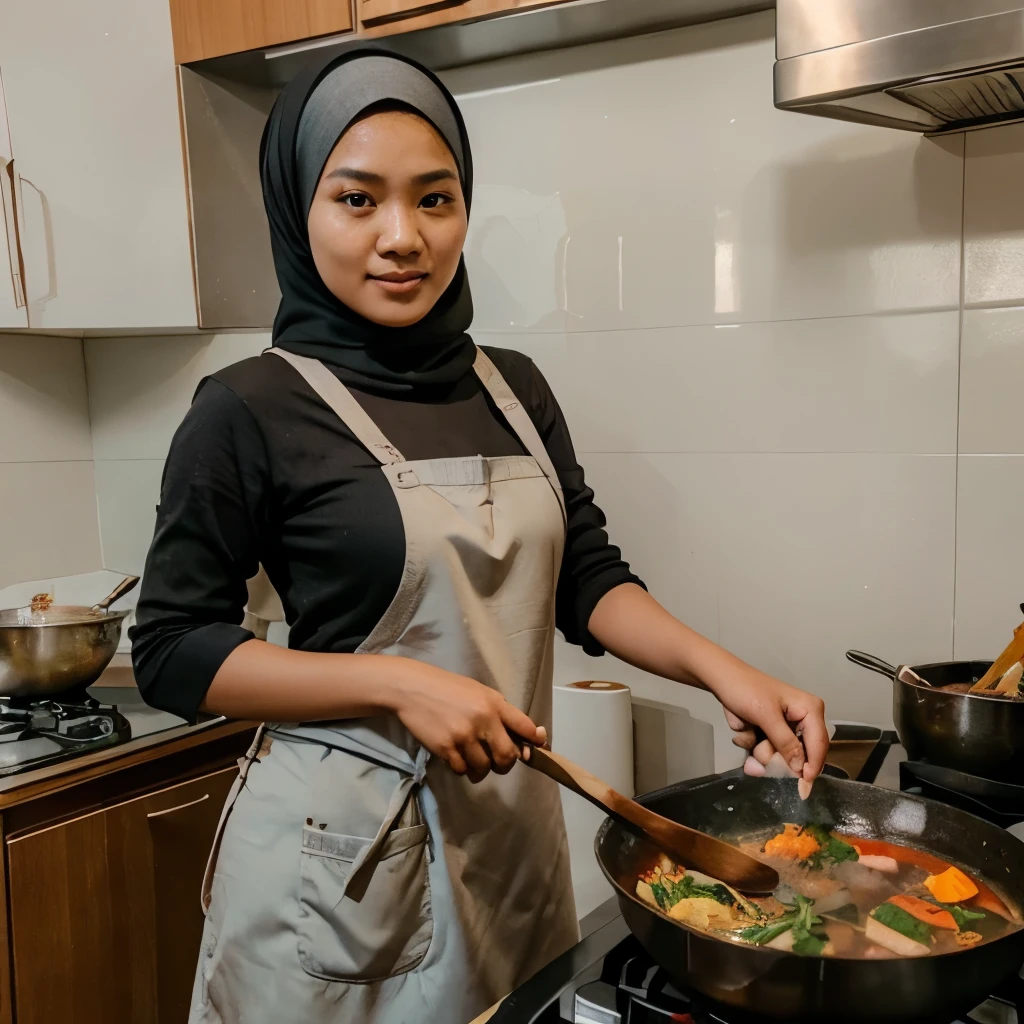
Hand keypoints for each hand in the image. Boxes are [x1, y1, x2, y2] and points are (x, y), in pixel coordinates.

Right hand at [388, 660, 544, 782]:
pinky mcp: (446, 748)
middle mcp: (483, 720)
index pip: (524, 726)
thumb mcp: (478, 691)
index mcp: (494, 703)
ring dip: (480, 768)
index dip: (535, 741)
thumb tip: (520, 736)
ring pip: (484, 768)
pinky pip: (462, 770)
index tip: (537, 748)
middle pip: (508, 756)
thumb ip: (499, 710)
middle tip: (498, 762)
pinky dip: (462, 767)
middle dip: (506, 764)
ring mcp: (464, 736)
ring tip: (472, 758)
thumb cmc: (448, 688)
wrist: (412, 688)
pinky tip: (456, 755)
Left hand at [713, 668, 826, 780]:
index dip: (812, 768)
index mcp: (810, 710)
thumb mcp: (766, 715)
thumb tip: (801, 769)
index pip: (819, 745)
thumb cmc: (745, 690)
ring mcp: (785, 727)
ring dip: (760, 749)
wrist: (720, 678)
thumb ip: (785, 742)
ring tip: (747, 730)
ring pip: (779, 756)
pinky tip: (742, 728)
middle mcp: (802, 719)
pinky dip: (752, 744)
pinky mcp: (770, 731)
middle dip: (775, 755)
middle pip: (799, 754)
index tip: (803, 790)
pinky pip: (765, 750)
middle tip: (759, 748)